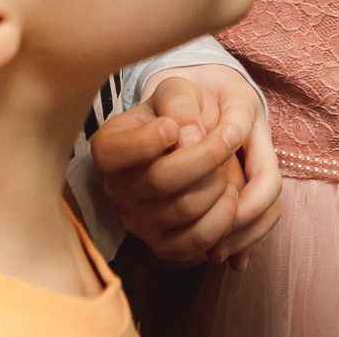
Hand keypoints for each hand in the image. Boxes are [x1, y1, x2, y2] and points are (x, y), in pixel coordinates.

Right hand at [91, 68, 281, 267]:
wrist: (192, 141)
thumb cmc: (179, 113)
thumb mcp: (176, 92)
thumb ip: (180, 105)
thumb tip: (189, 138)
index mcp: (108, 147)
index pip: (112, 153)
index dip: (146, 141)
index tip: (173, 126)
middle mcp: (116, 189)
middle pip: (159, 180)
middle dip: (206, 156)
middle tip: (229, 136)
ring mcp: (136, 222)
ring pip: (184, 209)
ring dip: (218, 183)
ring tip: (230, 163)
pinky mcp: (162, 245)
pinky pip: (195, 242)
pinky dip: (222, 218)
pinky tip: (230, 194)